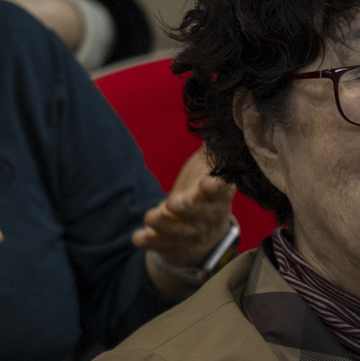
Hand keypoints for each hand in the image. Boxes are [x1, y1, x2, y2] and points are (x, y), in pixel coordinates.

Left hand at [136, 148, 235, 292]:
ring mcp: (190, 233)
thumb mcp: (209, 171)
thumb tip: (212, 116)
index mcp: (219, 197)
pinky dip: (150, 241)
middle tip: (176, 201)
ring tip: (150, 216)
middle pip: (199, 214)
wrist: (205, 237)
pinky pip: (161, 244)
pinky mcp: (172, 244)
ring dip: (164, 224)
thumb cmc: (204, 193)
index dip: (217, 187)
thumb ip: (212, 149)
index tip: (208, 183)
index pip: (222, 191)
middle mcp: (207, 217)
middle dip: (187, 208)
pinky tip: (137, 237)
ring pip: (179, 231)